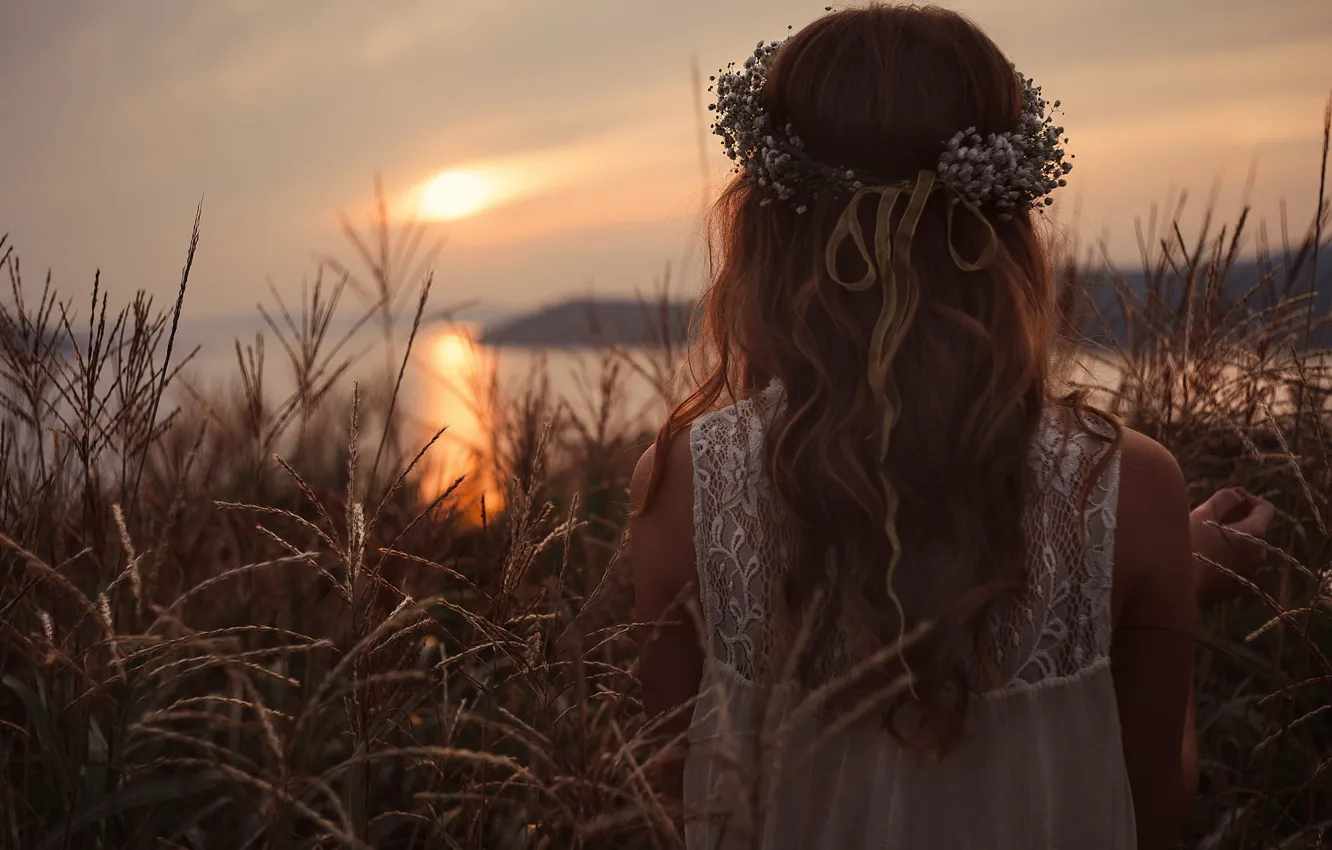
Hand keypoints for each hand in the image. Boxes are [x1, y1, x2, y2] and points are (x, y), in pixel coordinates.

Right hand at [1189, 487, 1276, 606]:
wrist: (1176, 588)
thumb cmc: (1190, 547)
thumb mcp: (1204, 514)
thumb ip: (1225, 498)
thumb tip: (1238, 494)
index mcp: (1255, 534)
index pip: (1266, 508)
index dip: (1248, 499)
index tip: (1229, 499)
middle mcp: (1259, 555)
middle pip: (1253, 529)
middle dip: (1235, 521)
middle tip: (1208, 520)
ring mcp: (1249, 575)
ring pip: (1243, 549)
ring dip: (1229, 542)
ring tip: (1202, 542)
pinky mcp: (1236, 589)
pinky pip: (1235, 567)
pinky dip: (1224, 559)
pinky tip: (1202, 560)